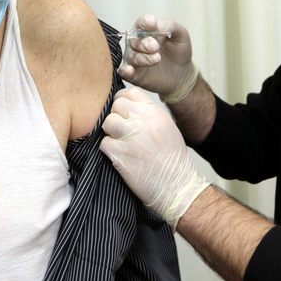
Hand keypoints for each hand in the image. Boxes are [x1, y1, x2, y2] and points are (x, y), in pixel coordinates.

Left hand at [100, 87, 209, 229]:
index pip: (130, 93)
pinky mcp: (119, 154)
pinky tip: (120, 157)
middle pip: (116, 106)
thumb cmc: (173, 160)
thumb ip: (148, 114)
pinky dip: (109, 150)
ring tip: (121, 144)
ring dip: (110, 133)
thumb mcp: (167, 127)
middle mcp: (142, 121)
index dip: (123, 101)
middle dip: (116, 117)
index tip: (122, 111)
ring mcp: (130, 136)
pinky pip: (104, 143)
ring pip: (107, 123)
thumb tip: (128, 106)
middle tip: (121, 130)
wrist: (176, 187)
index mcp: (155, 112)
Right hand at [119, 15, 198, 102]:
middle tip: (155, 46)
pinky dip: (125, 71)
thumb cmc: (179, 52)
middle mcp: (136, 44)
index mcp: (146, 31)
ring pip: (132, 56)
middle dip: (144, 43)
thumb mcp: (180, 35)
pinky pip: (124, 72)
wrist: (183, 74)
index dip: (144, 22)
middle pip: (133, 40)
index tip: (152, 24)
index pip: (140, 23)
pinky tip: (130, 70)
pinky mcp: (134, 75)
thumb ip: (170, 26)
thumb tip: (157, 25)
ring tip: (157, 59)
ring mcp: (134, 59)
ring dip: (143, 57)